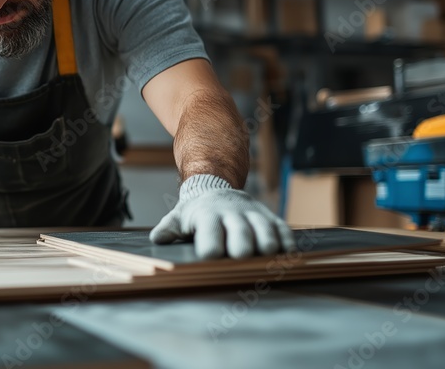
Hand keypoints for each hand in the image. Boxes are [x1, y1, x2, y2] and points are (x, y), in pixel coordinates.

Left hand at [150, 175, 294, 258]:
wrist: (216, 188)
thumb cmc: (196, 211)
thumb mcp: (179, 216)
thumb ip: (169, 228)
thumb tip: (158, 238)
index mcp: (208, 216)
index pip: (210, 230)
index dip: (211, 243)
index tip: (210, 256)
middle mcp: (232, 214)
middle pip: (240, 230)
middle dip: (241, 244)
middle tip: (240, 256)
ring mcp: (253, 215)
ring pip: (265, 228)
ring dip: (267, 243)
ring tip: (267, 256)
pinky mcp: (269, 218)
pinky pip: (282, 228)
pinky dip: (286, 240)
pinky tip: (286, 253)